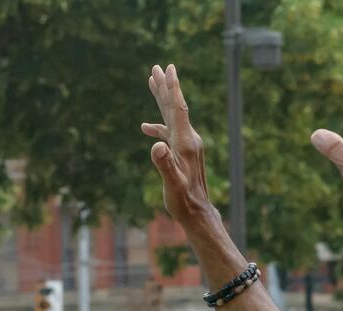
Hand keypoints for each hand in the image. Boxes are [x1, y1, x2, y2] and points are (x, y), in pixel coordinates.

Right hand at [141, 65, 216, 225]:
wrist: (196, 212)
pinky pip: (169, 133)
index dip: (173, 88)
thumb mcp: (172, 183)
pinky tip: (145, 127)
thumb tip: (156, 144)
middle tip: (157, 67)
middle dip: (165, 87)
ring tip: (152, 82)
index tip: (168, 69)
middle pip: (175, 107)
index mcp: (185, 142)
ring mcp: (186, 145)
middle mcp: (188, 140)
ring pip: (171, 117)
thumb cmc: (183, 200)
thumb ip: (164, 163)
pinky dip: (158, 126)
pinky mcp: (182, 153)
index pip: (178, 109)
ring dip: (161, 100)